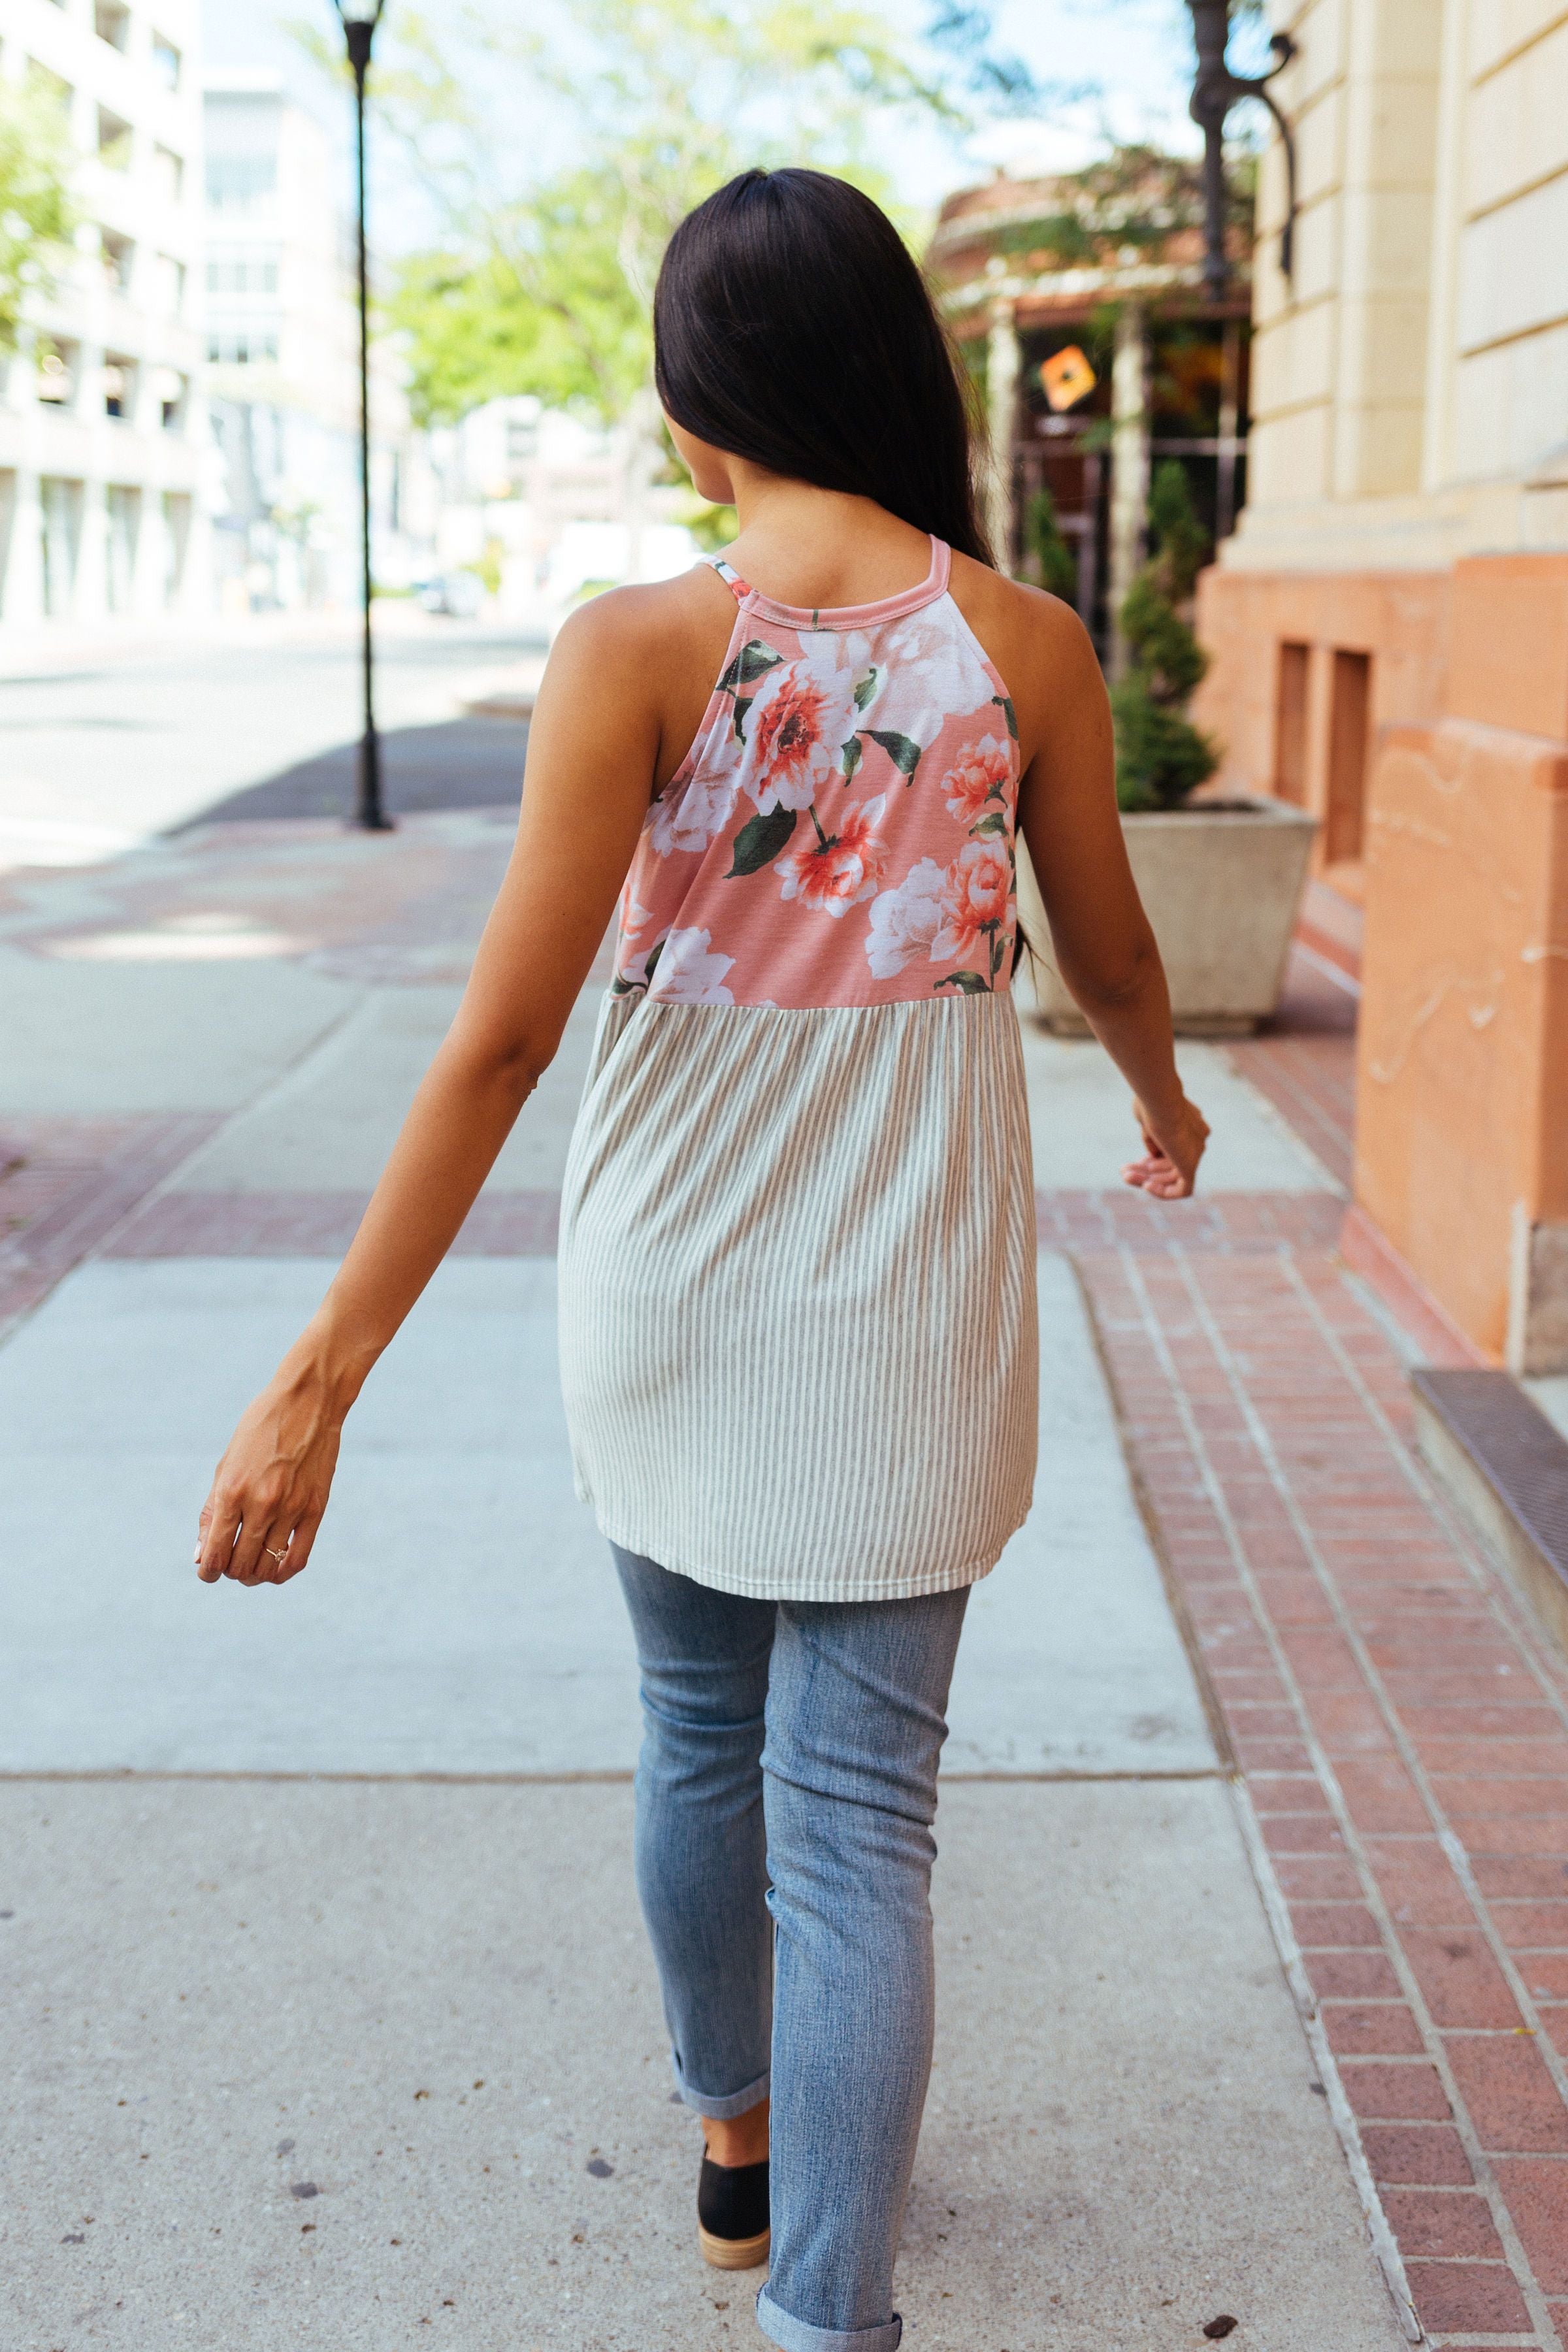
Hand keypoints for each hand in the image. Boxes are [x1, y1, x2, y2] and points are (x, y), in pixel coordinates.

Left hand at [195, 1353, 344, 1586]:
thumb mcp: (226, 1465)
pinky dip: (283, 1572)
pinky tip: (275, 1567)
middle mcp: (261, 1503)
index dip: (208, 1571)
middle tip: (231, 1563)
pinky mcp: (316, 1508)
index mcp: (231, 1490)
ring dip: (255, 1575)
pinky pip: (298, 1557)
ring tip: (252, 1566)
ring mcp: (291, 1508)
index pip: (214, 1555)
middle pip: (241, 1565)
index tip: (209, 1571)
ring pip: (268, 1566)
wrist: (308, 1400)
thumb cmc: (260, 1428)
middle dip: (231, 1572)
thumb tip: (201, 1556)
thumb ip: (212, 1511)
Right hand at [1121, 1091, 1208, 1200]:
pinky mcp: (1191, 1166)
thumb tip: (1153, 1155)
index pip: (1172, 1149)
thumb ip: (1152, 1136)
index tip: (1138, 1160)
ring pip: (1172, 1176)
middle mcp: (1197, 1138)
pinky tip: (1146, 1186)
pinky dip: (1164, 1192)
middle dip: (1147, 1170)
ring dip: (1146, 1179)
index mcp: (1190, 1123)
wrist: (1158, 1098)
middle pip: (1171, 1164)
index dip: (1153, 1158)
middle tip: (1125, 1171)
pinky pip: (1183, 1189)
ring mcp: (1196, 1152)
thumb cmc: (1149, 1101)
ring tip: (1125, 1175)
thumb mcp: (1147, 1117)